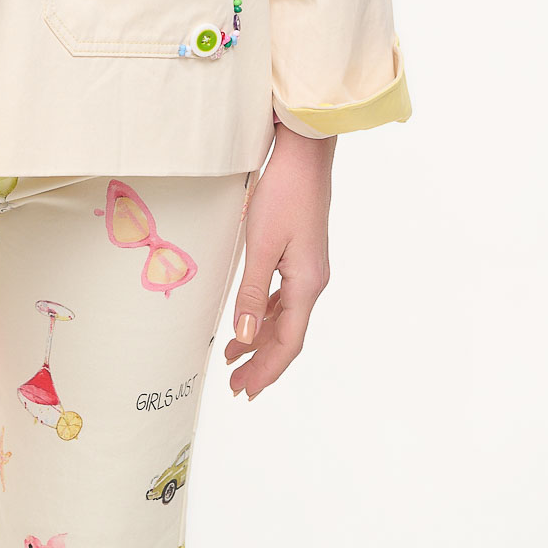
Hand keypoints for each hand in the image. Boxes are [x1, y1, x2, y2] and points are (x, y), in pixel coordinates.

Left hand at [224, 123, 334, 399]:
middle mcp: (313, 282)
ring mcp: (309, 269)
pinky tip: (249, 319)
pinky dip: (264, 314)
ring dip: (260, 338)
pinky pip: (283, 297)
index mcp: (307, 285)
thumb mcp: (260, 244)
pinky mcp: (301, 255)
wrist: (304, 156)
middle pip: (288, 335)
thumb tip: (244, 335)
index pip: (288, 343)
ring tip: (234, 356)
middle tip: (235, 384)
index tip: (245, 391)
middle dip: (262, 361)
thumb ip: (251, 292)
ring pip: (284, 317)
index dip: (267, 370)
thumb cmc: (283, 194)